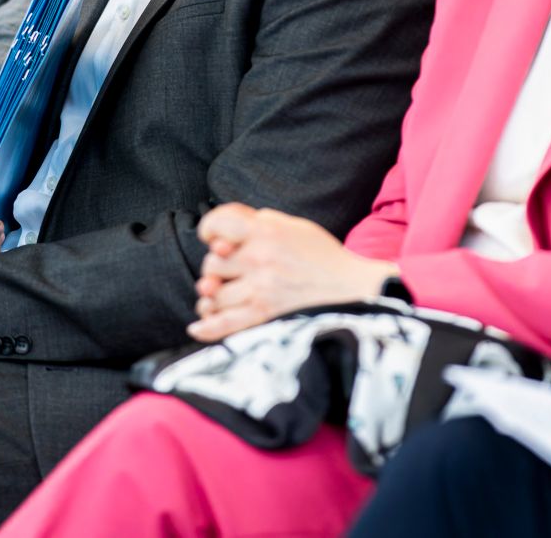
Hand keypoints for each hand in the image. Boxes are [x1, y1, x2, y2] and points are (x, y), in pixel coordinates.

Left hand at [186, 203, 396, 343]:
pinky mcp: (265, 316)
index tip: (213, 238)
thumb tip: (223, 230)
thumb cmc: (322, 256)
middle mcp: (260, 258)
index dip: (209, 230)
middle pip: (212, 262)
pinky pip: (225, 323)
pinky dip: (208, 327)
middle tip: (229, 272)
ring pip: (213, 294)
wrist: (353, 288)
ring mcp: (261, 288)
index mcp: (266, 230)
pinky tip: (197, 327)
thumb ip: (259, 222)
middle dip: (216, 267)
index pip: (217, 223)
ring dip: (211, 296)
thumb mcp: (293, 226)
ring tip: (216, 296)